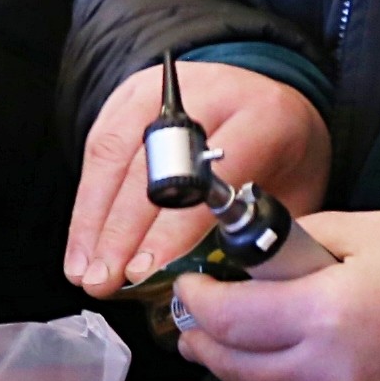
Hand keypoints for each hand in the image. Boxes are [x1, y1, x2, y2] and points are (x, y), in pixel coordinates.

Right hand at [65, 60, 329, 294]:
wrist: (269, 91)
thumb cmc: (282, 152)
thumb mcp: (296, 191)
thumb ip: (260, 232)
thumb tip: (216, 289)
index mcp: (258, 117)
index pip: (203, 177)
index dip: (170, 227)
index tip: (145, 270)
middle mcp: (204, 95)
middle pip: (147, 163)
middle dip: (120, 229)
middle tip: (104, 278)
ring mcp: (160, 91)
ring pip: (111, 153)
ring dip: (93, 218)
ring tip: (84, 269)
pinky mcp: (129, 94)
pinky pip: (97, 147)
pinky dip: (87, 200)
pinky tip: (83, 241)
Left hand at [168, 210, 379, 380]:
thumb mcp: (372, 231)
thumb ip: (303, 240)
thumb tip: (257, 256)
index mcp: (323, 315)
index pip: (229, 318)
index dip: (198, 300)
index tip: (191, 283)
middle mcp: (326, 372)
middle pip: (235, 368)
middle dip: (202, 341)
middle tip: (190, 321)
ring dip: (238, 370)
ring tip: (224, 344)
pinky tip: (287, 363)